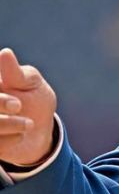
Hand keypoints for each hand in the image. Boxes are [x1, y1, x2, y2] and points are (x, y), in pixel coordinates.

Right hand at [0, 48, 56, 165]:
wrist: (40, 129)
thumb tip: (5, 53)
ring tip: (29, 123)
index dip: (0, 97)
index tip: (16, 98)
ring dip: (7, 124)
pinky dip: (9, 139)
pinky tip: (21, 135)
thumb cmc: (33, 98)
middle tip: (19, 105)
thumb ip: (16, 73)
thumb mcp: (30, 83)